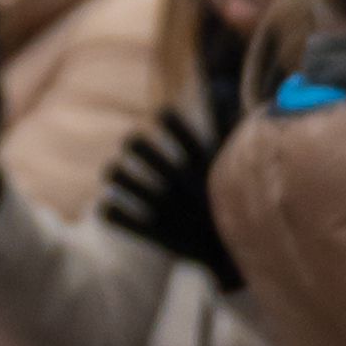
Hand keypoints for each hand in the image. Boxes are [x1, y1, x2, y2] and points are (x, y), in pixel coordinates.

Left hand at [98, 109, 242, 290]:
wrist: (238, 257)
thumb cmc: (233, 200)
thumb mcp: (232, 162)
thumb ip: (224, 124)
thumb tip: (220, 88)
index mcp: (202, 162)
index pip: (176, 127)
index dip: (167, 120)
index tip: (164, 119)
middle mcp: (181, 182)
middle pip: (141, 149)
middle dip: (134, 144)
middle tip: (132, 146)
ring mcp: (167, 208)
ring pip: (125, 181)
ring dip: (115, 174)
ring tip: (115, 173)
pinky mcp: (157, 234)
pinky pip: (122, 219)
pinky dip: (109, 212)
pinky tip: (107, 206)